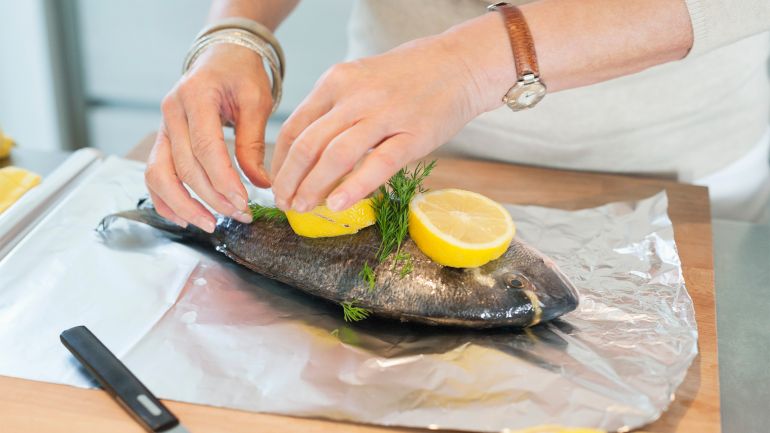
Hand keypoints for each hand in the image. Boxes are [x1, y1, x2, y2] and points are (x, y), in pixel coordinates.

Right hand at [145, 44, 273, 231]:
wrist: (221, 56)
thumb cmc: (241, 74)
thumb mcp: (256, 100)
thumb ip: (254, 142)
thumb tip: (261, 184)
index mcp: (196, 96)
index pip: (206, 148)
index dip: (223, 180)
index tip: (243, 202)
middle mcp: (172, 112)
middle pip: (184, 167)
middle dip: (212, 198)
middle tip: (240, 216)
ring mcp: (163, 127)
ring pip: (159, 175)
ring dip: (183, 205)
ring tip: (210, 224)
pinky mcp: (163, 140)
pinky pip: (154, 175)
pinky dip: (165, 199)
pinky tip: (185, 218)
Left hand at [270, 32, 493, 212]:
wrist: (460, 64)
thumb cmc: (409, 77)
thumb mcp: (361, 80)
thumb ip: (335, 109)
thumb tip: (308, 153)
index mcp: (336, 81)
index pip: (295, 127)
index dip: (280, 162)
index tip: (277, 183)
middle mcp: (355, 96)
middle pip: (308, 144)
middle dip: (290, 180)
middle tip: (285, 203)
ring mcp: (384, 115)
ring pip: (336, 156)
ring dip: (314, 187)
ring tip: (304, 208)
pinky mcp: (412, 135)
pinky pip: (377, 165)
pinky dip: (354, 187)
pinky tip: (338, 204)